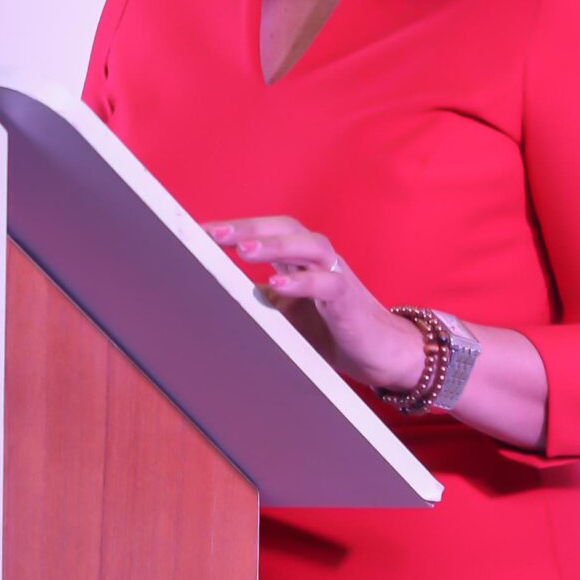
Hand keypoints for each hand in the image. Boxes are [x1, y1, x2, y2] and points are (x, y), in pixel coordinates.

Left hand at [201, 215, 426, 391]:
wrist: (380, 352)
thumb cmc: (330, 329)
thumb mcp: (285, 314)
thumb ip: (259, 300)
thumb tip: (217, 296)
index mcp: (300, 258)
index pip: (266, 230)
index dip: (235, 227)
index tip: (199, 230)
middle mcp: (318, 258)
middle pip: (285, 227)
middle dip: (249, 227)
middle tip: (214, 233)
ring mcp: (336, 275)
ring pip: (308, 246)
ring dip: (275, 245)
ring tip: (243, 250)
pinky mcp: (349, 300)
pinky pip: (327, 283)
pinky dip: (301, 282)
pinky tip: (276, 284)